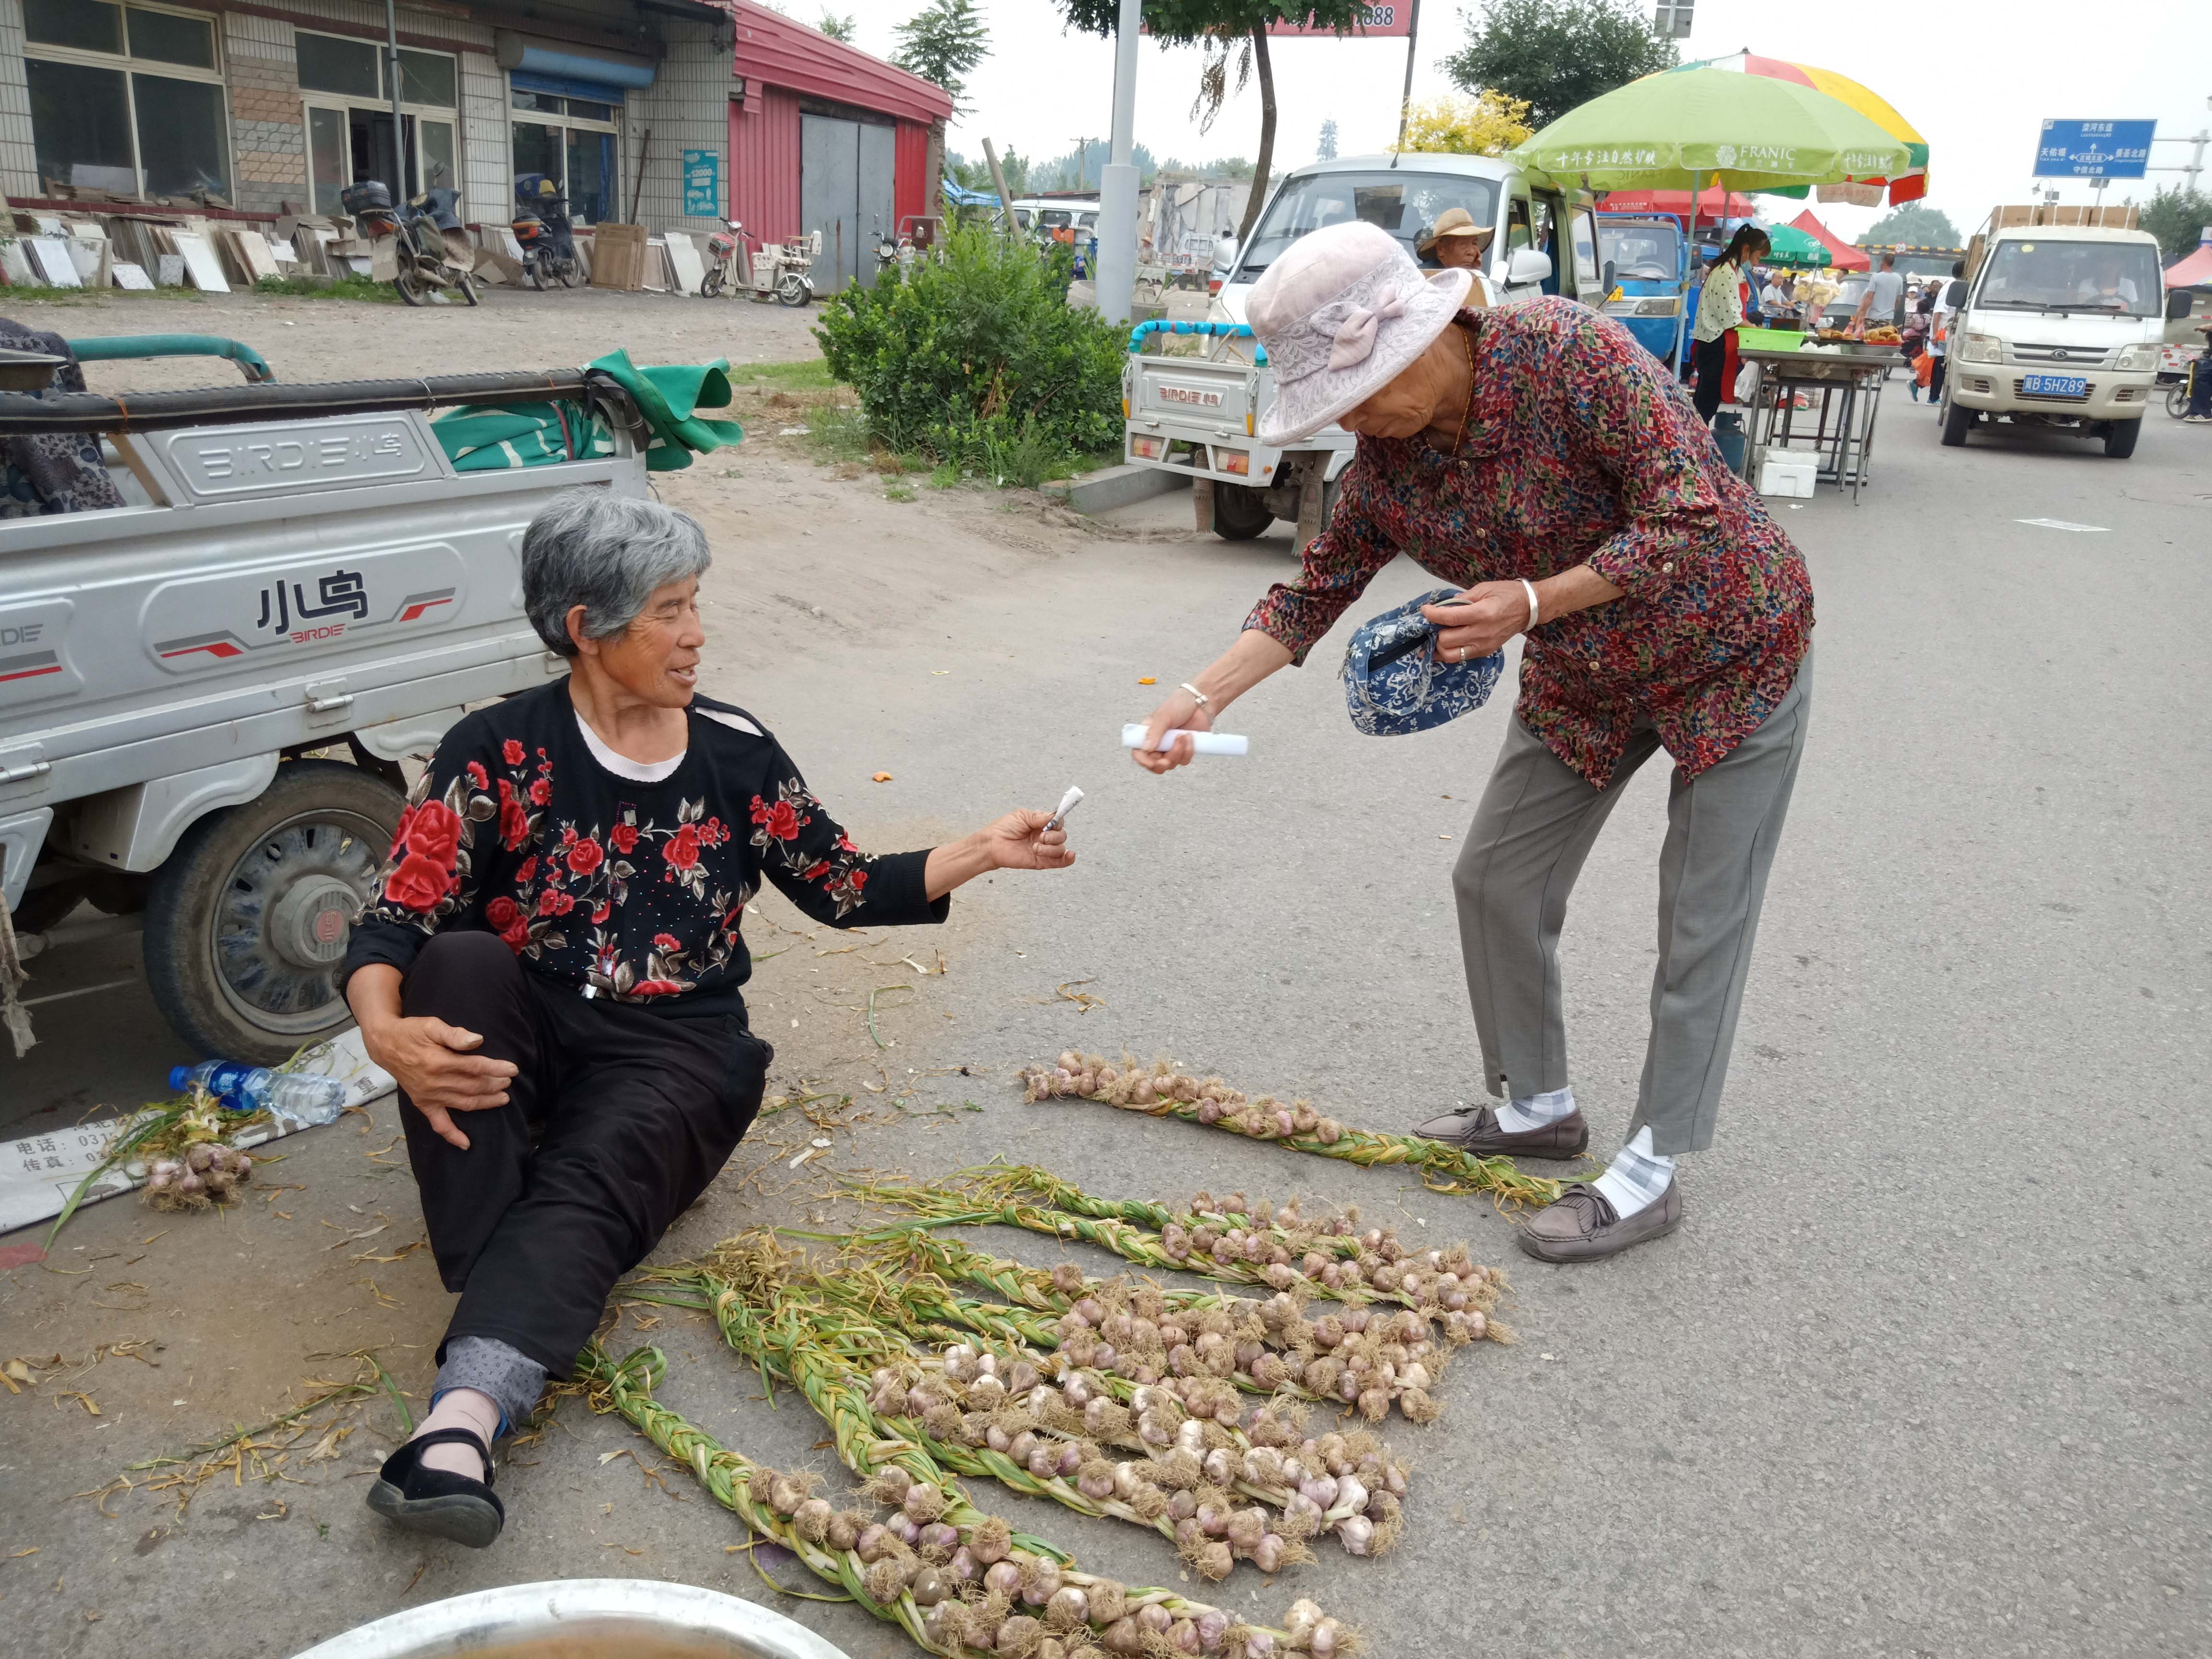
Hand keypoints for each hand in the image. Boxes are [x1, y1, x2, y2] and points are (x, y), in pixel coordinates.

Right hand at [360, 1015, 516, 1150]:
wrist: (386, 1045)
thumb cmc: (411, 1032)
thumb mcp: (432, 1025)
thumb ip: (454, 1034)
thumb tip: (478, 1040)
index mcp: (438, 1062)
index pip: (475, 1068)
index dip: (496, 1069)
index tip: (513, 1069)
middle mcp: (434, 1083)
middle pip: (473, 1087)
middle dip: (495, 1085)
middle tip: (509, 1082)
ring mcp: (428, 1096)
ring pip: (464, 1104)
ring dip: (485, 1103)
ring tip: (503, 1099)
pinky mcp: (423, 1104)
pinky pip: (438, 1124)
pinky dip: (452, 1135)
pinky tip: (466, 1144)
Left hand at [979, 809, 1073, 871]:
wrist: (992, 845)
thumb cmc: (1003, 829)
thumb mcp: (1021, 816)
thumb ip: (1039, 816)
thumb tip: (1054, 816)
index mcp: (1040, 824)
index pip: (1058, 823)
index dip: (1057, 823)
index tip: (1051, 823)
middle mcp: (1044, 837)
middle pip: (1061, 836)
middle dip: (1053, 836)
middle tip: (1041, 836)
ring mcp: (1043, 850)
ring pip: (1060, 849)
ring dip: (1051, 848)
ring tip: (1036, 847)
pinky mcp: (1041, 862)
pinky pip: (1060, 862)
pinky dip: (1068, 859)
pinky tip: (1070, 856)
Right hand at [1132, 686, 1212, 773]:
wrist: (1199, 703)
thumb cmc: (1178, 705)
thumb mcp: (1163, 716)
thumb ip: (1154, 732)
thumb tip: (1146, 748)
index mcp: (1147, 735)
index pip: (1139, 753)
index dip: (1143, 761)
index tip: (1152, 763)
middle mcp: (1158, 744)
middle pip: (1154, 765)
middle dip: (1162, 764)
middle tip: (1167, 760)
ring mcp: (1171, 749)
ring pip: (1171, 764)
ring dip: (1178, 752)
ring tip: (1183, 735)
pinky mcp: (1185, 751)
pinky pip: (1184, 760)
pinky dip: (1188, 750)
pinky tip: (1190, 737)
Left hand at [1422, 582, 1531, 661]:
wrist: (1529, 609)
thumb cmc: (1506, 594)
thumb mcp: (1483, 589)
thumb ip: (1461, 599)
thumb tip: (1442, 607)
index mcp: (1482, 613)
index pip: (1449, 618)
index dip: (1432, 615)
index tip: (1424, 610)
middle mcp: (1482, 633)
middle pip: (1446, 640)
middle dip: (1434, 632)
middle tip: (1432, 624)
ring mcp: (1483, 646)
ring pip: (1450, 655)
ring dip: (1439, 647)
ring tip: (1435, 637)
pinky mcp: (1485, 652)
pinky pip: (1460, 657)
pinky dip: (1449, 652)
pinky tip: (1445, 643)